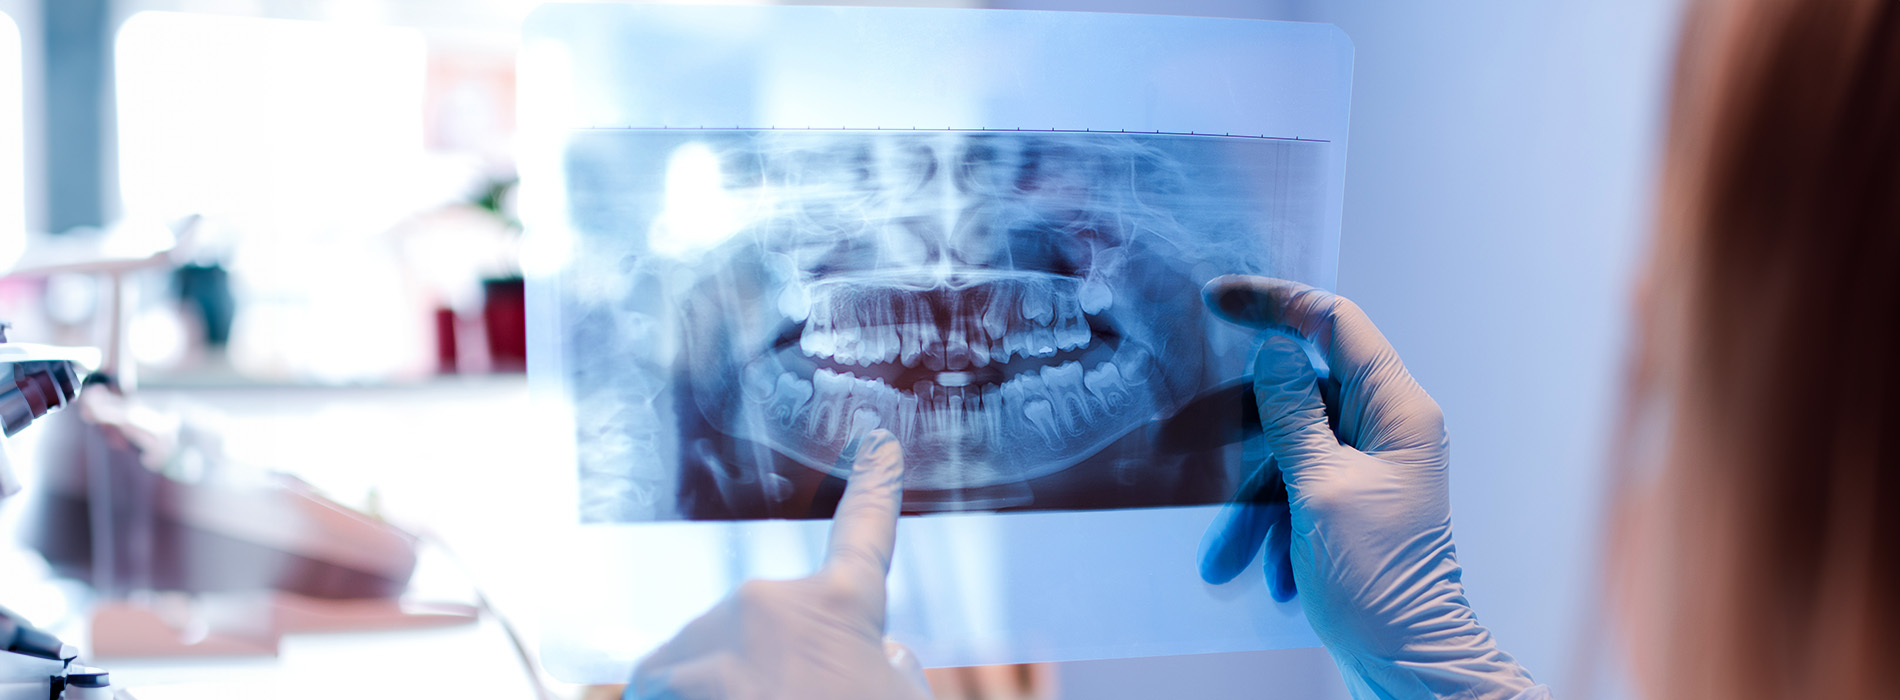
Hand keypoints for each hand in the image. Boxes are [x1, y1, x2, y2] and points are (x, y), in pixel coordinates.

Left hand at [629, 429, 931, 699]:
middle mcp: (769, 604)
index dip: (876, 488)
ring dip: (729, 697)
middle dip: (778, 673)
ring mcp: (708, 638)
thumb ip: (884, 665)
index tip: (880, 445)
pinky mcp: (658, 678)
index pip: (866, 535)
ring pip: (715, 662)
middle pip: (773, 630)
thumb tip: (863, 656)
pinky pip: (672, 687)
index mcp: (841, 608)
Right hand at [1196, 276, 1539, 699]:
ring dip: (1251, 503)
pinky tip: (1258, 570)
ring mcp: (1371, 466)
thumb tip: (1275, 350)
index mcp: (1398, 410)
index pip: (1336, 322)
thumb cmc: (1379, 582)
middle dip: (1242, 434)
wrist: (1408, 664)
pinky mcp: (1352, 502)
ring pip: (1289, 451)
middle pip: (1299, 393)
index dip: (1276, 301)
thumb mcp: (1319, 489)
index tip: (1218, 298)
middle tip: (1180, 441)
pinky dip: (1270, 525)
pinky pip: (1296, 489)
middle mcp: (1389, 427)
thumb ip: (1292, 413)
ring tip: (1224, 556)